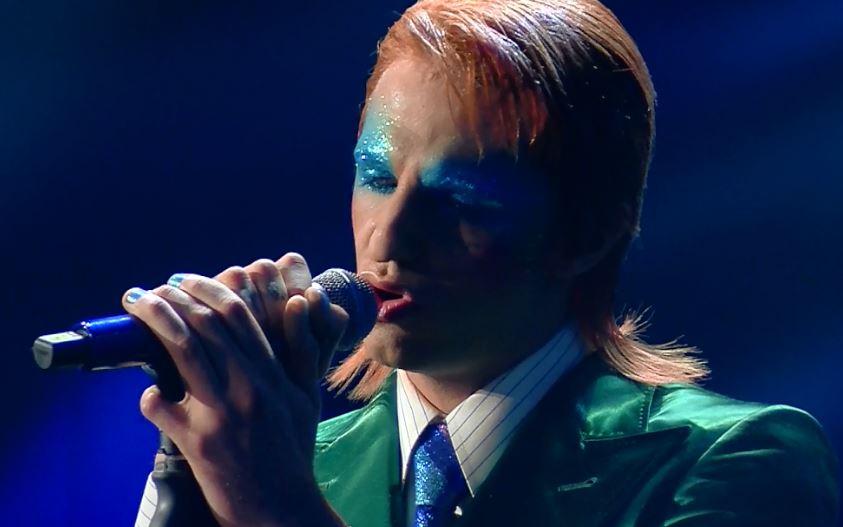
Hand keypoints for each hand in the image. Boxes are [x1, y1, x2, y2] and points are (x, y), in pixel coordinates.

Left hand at [123, 253, 347, 526]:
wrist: (280, 505)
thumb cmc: (293, 450)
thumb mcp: (307, 397)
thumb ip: (302, 351)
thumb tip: (299, 303)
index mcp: (274, 374)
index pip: (238, 315)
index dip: (207, 289)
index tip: (184, 280)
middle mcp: (248, 387)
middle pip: (206, 323)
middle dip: (173, 296)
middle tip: (151, 291)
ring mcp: (221, 412)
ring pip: (183, 348)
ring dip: (154, 319)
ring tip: (137, 306)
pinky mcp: (197, 441)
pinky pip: (161, 405)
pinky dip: (150, 394)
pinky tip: (150, 392)